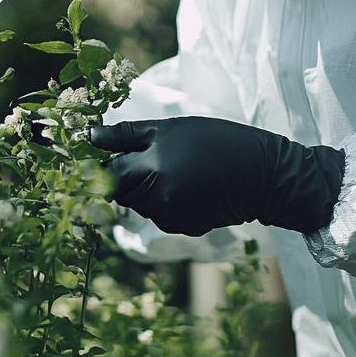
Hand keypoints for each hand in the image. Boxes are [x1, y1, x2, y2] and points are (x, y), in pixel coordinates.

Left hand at [89, 117, 344, 236]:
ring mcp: (169, 217)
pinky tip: (188, 186)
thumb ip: (128, 135)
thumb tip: (90, 137)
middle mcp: (157, 198)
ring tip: (174, 167)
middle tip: (146, 156)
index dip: (101, 164)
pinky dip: (164, 200)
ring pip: (139, 202)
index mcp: (152, 167)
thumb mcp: (172, 129)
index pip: (106, 174)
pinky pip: (159, 213)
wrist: (264, 175)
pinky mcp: (182, 227)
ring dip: (145, 187)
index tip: (102, 154)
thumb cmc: (218, 141)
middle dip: (125, 175)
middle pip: (120, 190)